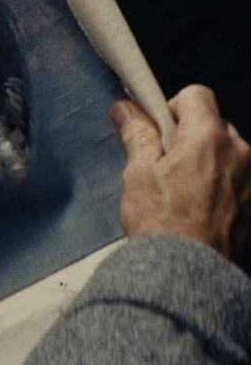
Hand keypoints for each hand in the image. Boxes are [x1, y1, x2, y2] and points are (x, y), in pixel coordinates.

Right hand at [111, 85, 250, 263]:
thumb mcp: (138, 173)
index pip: (196, 95)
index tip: (156, 129)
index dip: (171, 108)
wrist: (189, 271)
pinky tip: (198, 207)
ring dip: (207, 161)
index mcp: (208, 137)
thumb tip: (126, 108)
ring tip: (182, 193)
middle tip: (163, 166)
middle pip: (213, 124)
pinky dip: (220, 184)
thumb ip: (136, 134)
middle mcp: (240, 150)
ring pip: (226, 152)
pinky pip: (237, 178)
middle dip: (189, 138)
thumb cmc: (164, 224)